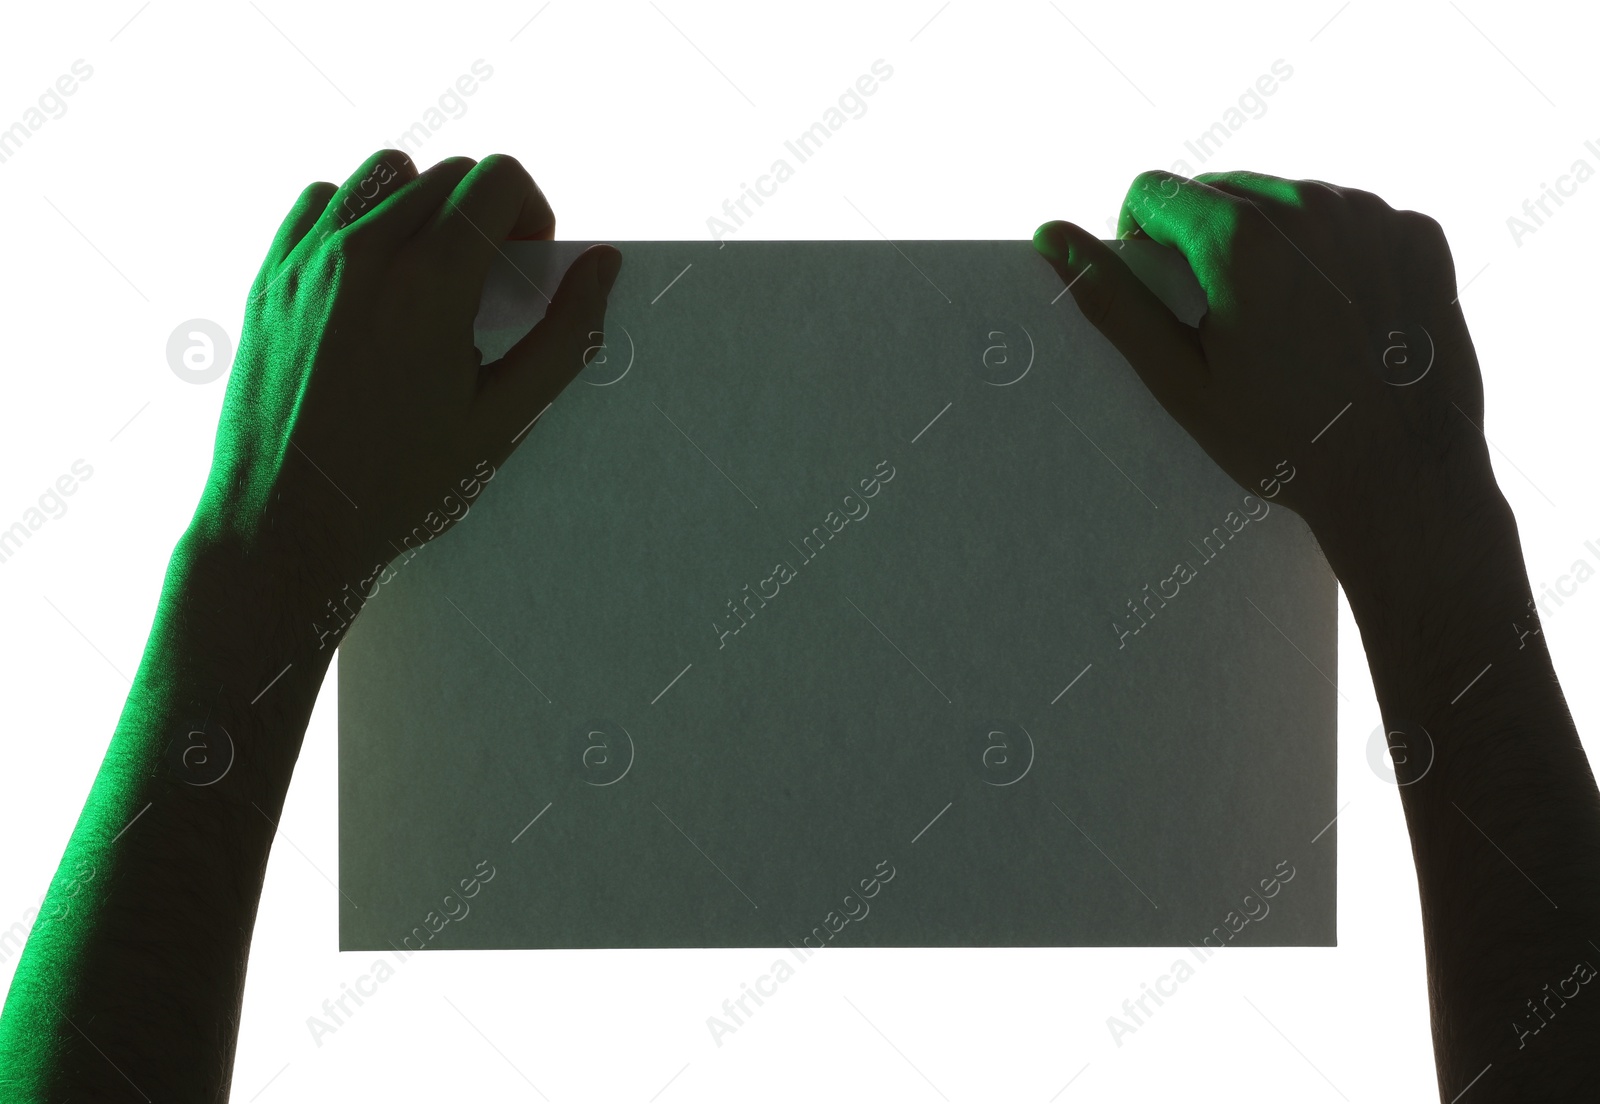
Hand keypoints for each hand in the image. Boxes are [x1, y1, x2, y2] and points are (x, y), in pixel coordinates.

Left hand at [196, 149, 619, 589]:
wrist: (284, 527)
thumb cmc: (399, 487)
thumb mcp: (502, 421)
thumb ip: (563, 337)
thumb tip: (602, 265)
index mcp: (431, 283)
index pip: (498, 178)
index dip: (531, 212)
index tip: (526, 264)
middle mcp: (364, 252)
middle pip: (448, 174)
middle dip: (485, 213)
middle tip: (488, 286)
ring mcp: (308, 260)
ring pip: (385, 173)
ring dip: (423, 204)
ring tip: (430, 273)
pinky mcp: (270, 277)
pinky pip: (324, 202)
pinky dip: (358, 218)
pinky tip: (373, 279)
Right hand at [1033, 169, 1493, 558]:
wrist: (1404, 478)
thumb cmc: (1283, 442)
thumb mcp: (1180, 380)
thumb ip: (1113, 300)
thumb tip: (1050, 235)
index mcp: (1238, 237)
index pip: (1153, 190)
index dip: (1141, 237)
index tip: (1165, 293)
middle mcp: (1308, 205)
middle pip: (1222, 187)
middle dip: (1206, 238)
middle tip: (1224, 319)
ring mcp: (1372, 215)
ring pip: (1288, 198)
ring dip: (1271, 241)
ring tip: (1286, 322)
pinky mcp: (1418, 233)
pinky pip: (1352, 218)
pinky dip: (1335, 252)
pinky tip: (1340, 317)